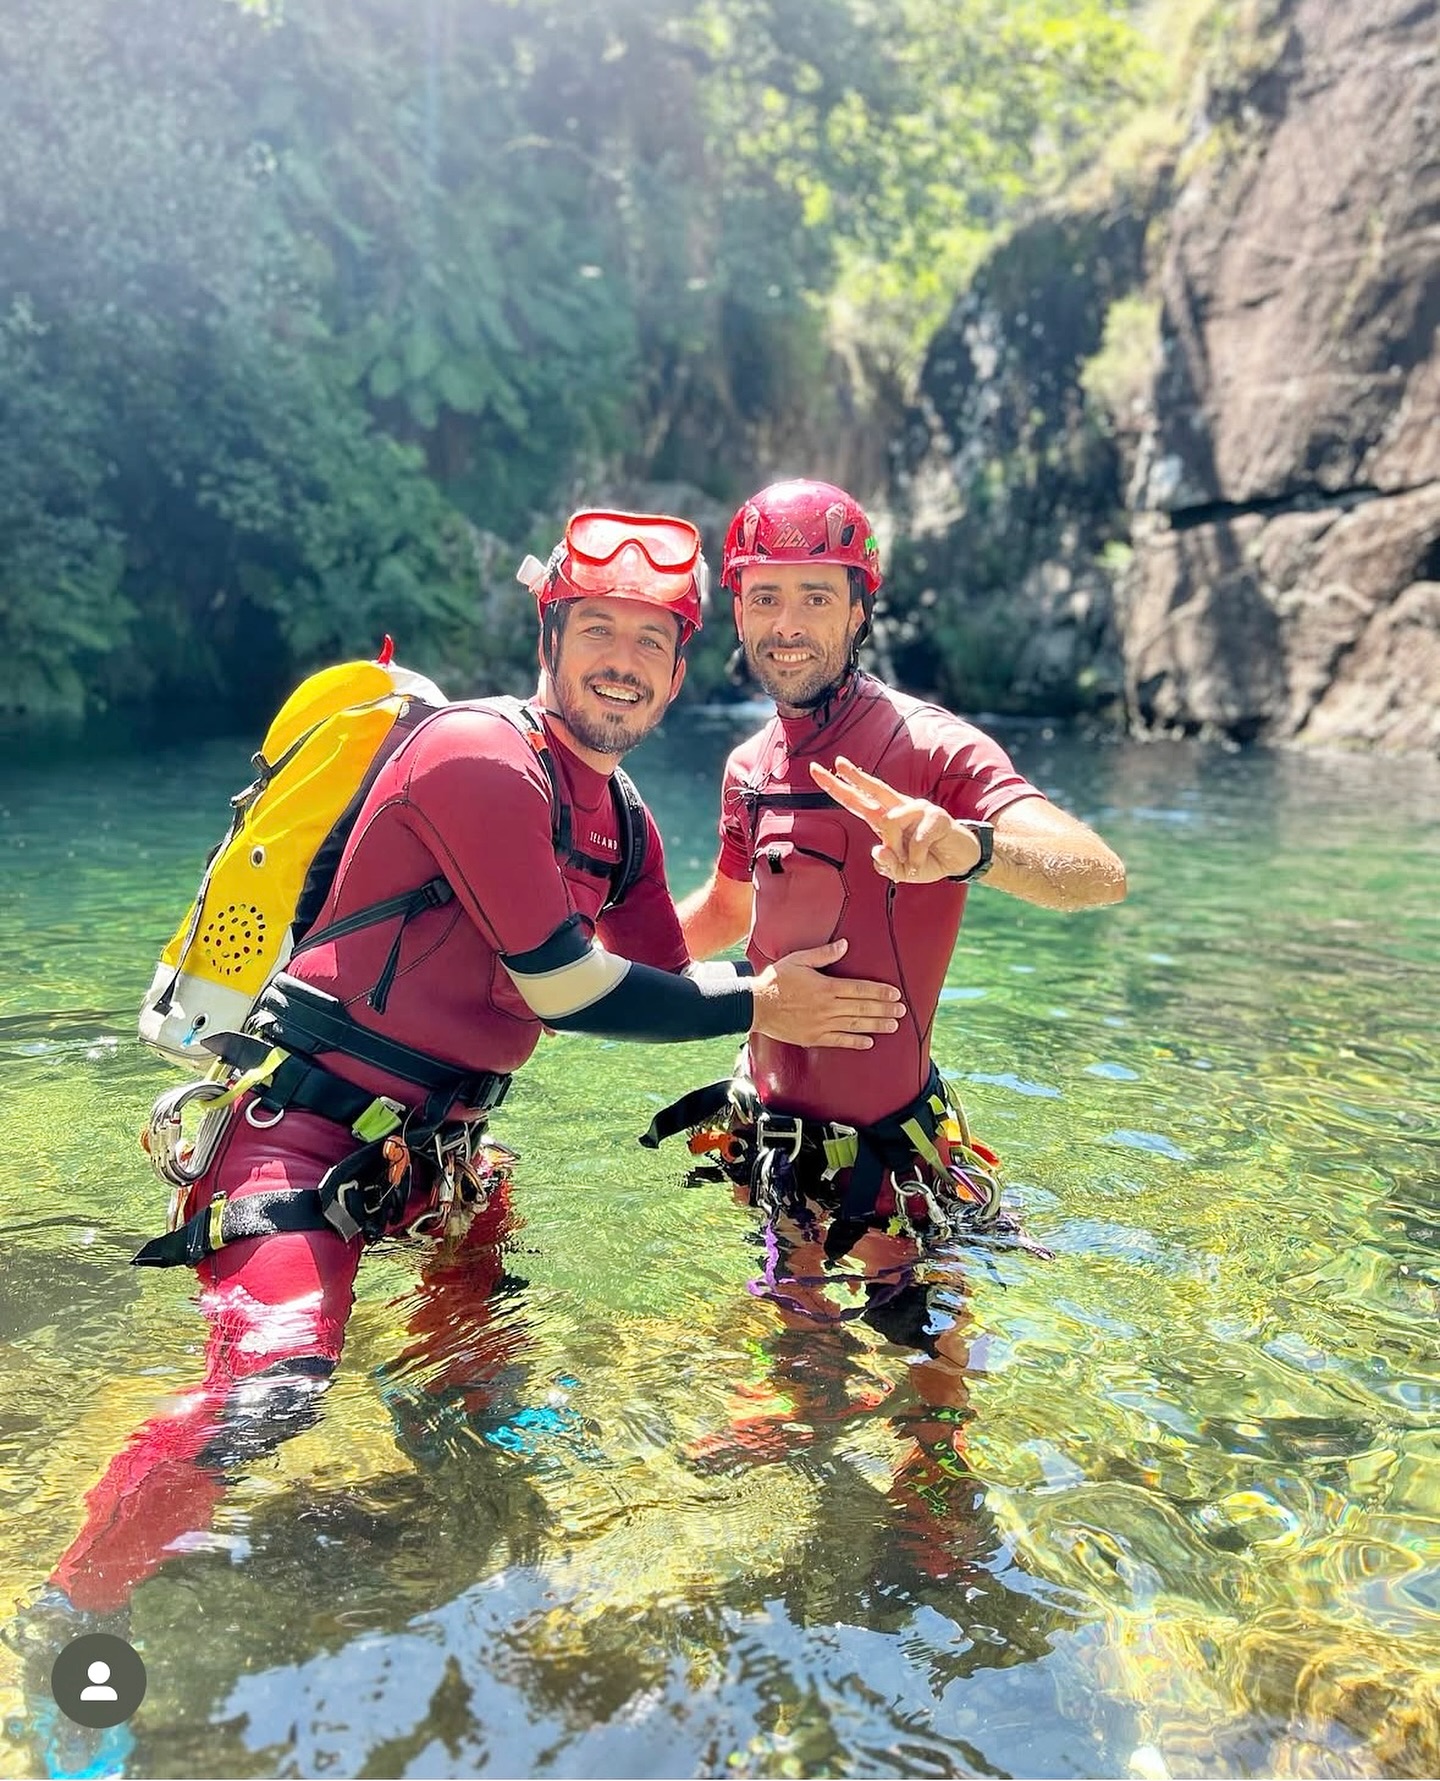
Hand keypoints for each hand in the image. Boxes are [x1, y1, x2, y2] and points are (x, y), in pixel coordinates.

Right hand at [750, 938, 904, 1049]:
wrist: (755, 1006)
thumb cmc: (776, 980)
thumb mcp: (798, 960)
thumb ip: (824, 954)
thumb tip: (844, 945)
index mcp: (825, 987)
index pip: (860, 989)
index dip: (880, 992)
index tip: (895, 994)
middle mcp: (827, 1007)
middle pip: (862, 1008)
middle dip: (884, 1009)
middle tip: (902, 1011)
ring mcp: (821, 1024)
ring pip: (855, 1025)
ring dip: (876, 1025)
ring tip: (893, 1025)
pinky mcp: (813, 1037)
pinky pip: (839, 1041)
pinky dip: (855, 1042)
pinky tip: (869, 1042)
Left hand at [810, 756, 980, 883]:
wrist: (960, 860)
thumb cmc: (927, 860)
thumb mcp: (901, 870)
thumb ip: (886, 864)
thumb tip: (878, 848)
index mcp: (886, 820)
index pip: (858, 800)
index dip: (838, 786)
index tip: (817, 771)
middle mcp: (900, 809)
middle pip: (873, 789)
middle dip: (853, 776)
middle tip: (837, 762)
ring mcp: (918, 809)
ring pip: (889, 823)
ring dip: (897, 851)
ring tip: (910, 863)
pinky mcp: (935, 816)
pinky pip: (915, 840)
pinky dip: (916, 858)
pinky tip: (924, 859)